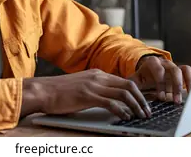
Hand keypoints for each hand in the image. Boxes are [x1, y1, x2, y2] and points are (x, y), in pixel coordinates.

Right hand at [21, 69, 151, 120]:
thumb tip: (110, 99)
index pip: (125, 80)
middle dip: (142, 99)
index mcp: (97, 74)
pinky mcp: (87, 96)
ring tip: (141, 116)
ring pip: (123, 93)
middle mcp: (98, 77)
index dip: (138, 92)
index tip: (144, 103)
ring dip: (135, 105)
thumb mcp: (81, 85)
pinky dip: (121, 110)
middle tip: (147, 111)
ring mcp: (93, 85)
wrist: (42, 91)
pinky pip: (110, 102)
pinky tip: (125, 117)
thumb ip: (95, 89)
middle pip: (129, 85)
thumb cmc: (59, 92)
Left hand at [128, 56, 190, 104]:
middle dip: (176, 86)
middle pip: (174, 70)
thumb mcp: (134, 82)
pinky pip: (189, 73)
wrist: (146, 74)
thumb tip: (129, 97)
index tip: (161, 97)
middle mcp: (164, 63)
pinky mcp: (180, 72)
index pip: (158, 69)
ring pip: (183, 70)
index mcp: (152, 63)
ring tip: (186, 98)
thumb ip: (132, 87)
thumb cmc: (140, 79)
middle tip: (176, 101)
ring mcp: (173, 66)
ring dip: (186, 84)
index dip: (160, 82)